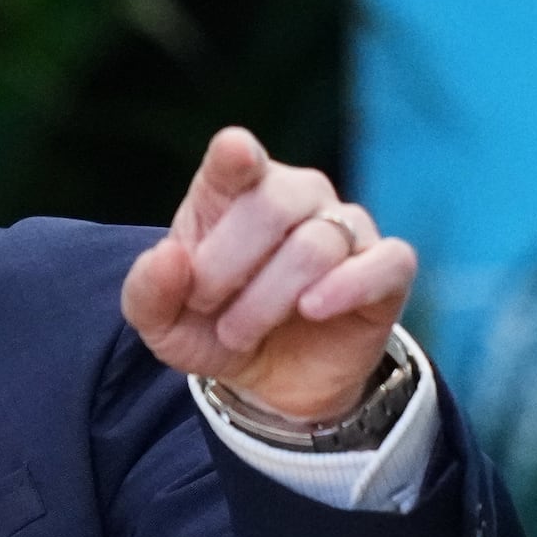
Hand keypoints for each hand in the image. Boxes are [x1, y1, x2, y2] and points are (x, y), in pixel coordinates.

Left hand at [120, 127, 417, 422]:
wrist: (271, 381)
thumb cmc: (213, 330)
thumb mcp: (164, 325)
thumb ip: (148, 292)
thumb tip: (168, 256)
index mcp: (236, 191)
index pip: (237, 155)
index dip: (237, 155)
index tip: (236, 155)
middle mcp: (297, 195)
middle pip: (275, 203)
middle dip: (229, 263)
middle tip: (207, 306)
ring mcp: (346, 227)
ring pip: (317, 244)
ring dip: (267, 299)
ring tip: (237, 332)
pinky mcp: (386, 268)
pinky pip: (387, 261)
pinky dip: (350, 286)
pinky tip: (313, 309)